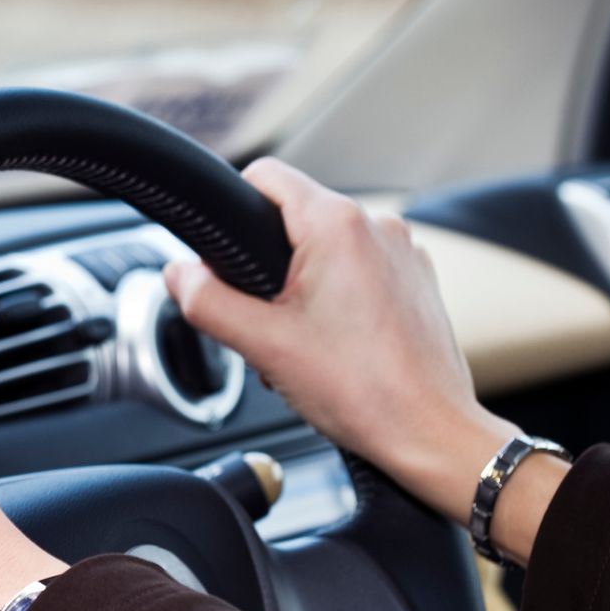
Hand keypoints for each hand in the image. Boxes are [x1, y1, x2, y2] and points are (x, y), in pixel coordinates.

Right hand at [164, 158, 561, 558]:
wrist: (430, 434)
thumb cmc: (364, 391)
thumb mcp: (262, 345)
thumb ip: (206, 300)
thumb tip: (179, 276)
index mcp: (338, 225)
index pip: (264, 176)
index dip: (232, 212)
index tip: (226, 261)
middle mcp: (377, 226)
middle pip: (293, 218)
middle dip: (267, 266)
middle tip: (268, 323)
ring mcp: (403, 252)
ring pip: (325, 248)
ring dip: (302, 287)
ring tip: (306, 343)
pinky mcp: (415, 280)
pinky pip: (358, 271)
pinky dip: (337, 300)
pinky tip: (336, 347)